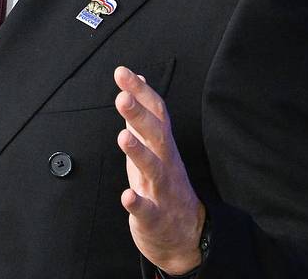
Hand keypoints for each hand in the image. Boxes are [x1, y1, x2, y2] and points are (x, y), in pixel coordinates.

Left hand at [114, 67, 204, 275]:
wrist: (185, 235)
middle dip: (140, 115)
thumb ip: (144, 113)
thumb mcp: (154, 145)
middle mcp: (165, 163)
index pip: (155, 113)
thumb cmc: (163, 183)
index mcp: (162, 145)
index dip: (140, 92)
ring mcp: (161, 190)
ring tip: (123, 137)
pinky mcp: (155, 217)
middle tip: (122, 97)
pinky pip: (147, 210)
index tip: (122, 72)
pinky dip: (137, 203)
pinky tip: (127, 196)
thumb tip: (136, 80)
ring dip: (139, 153)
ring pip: (153, 169)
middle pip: (156, 136)